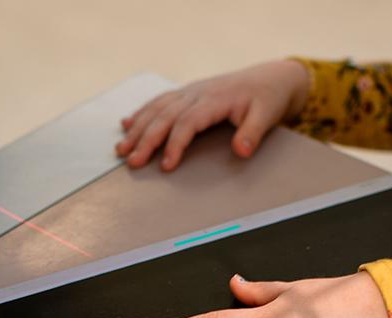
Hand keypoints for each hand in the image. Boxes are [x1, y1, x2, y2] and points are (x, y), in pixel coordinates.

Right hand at [116, 60, 309, 170]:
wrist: (270, 78)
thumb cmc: (267, 99)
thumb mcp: (266, 116)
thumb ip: (252, 133)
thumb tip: (241, 151)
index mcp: (214, 99)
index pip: (187, 122)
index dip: (175, 144)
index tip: (166, 165)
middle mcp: (197, 92)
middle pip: (165, 116)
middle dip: (146, 139)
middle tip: (132, 161)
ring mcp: (190, 91)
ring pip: (157, 108)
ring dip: (138, 128)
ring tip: (122, 148)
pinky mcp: (187, 93)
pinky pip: (159, 101)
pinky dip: (141, 113)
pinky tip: (126, 124)